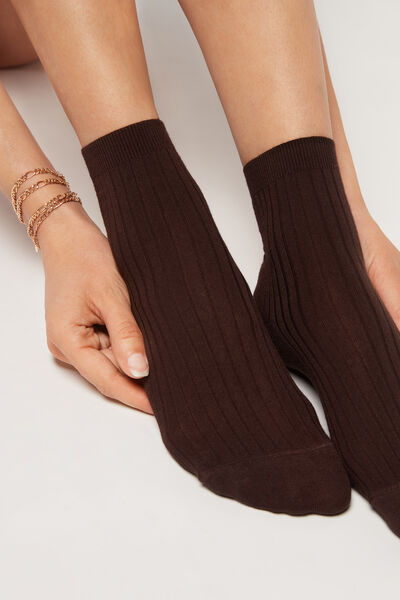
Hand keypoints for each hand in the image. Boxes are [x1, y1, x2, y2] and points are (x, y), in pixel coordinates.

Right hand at [39, 201, 152, 412]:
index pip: (106, 380)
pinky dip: (130, 345)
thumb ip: (126, 334)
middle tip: (175, 383)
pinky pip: (111, 345)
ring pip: (113, 360)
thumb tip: (140, 370)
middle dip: (139, 378)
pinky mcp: (86, 329)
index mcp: (67, 340)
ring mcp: (77, 338)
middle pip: (109, 372)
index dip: (135, 395)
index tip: (161, 407)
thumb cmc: (85, 257)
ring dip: (136, 359)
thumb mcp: (111, 295)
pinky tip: (150, 342)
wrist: (70, 234)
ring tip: (168, 359)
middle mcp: (69, 345)